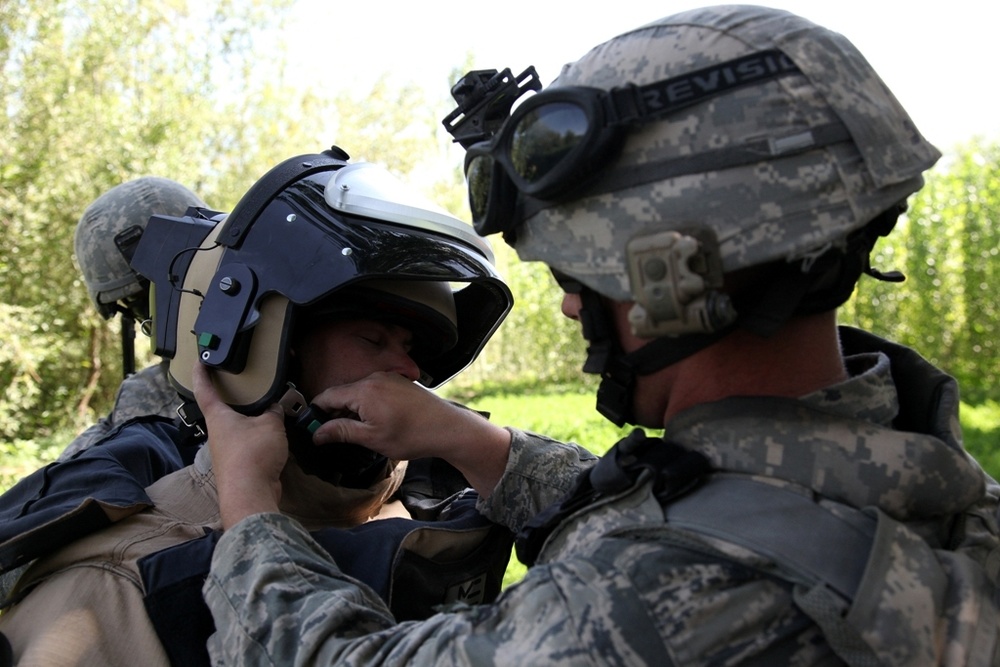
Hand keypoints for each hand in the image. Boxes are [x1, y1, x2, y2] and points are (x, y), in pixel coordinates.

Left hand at [192, 362, 287, 528]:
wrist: (250, 493)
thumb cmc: (252, 455)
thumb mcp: (270, 424)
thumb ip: (274, 411)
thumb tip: (276, 407)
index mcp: (218, 417)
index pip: (204, 389)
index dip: (201, 373)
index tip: (200, 361)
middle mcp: (218, 433)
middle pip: (222, 410)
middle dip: (233, 399)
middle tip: (244, 387)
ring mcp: (226, 451)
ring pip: (237, 429)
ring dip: (250, 421)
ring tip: (268, 413)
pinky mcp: (238, 465)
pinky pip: (248, 445)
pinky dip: (258, 438)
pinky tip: (272, 439)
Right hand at [309, 372, 510, 497]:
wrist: (447, 428)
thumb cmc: (412, 435)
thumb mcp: (372, 438)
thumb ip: (341, 432)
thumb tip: (317, 433)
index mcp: (364, 390)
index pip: (327, 396)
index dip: (316, 412)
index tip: (312, 427)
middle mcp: (374, 378)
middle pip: (342, 393)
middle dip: (334, 412)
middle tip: (334, 435)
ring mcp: (388, 378)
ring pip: (358, 392)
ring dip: (352, 409)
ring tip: (358, 431)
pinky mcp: (399, 382)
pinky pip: (373, 390)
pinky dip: (367, 404)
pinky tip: (375, 422)